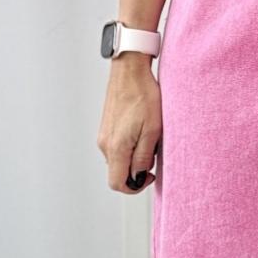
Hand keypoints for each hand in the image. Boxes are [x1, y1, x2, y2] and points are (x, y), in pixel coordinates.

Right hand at [97, 61, 162, 193]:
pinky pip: (117, 145)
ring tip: (149, 138)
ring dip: (133, 156)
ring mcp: (104, 134)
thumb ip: (144, 156)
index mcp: (115, 147)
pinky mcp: (107, 126)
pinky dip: (129, 145)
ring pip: (118, 158)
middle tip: (153, 154)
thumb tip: (138, 175)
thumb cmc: (143, 95)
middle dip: (135, 170)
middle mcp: (105, 144)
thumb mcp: (152, 129)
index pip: (117, 183)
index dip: (134, 187)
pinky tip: (142, 129)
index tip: (149, 176)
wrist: (130, 70)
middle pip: (117, 172)